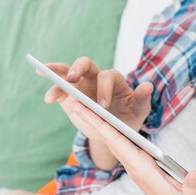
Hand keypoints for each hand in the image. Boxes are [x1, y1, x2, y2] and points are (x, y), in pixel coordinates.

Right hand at [36, 57, 152, 141]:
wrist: (113, 130)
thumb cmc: (129, 117)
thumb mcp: (139, 111)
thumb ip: (143, 98)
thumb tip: (148, 85)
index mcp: (113, 80)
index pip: (107, 77)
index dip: (104, 89)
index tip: (102, 107)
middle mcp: (95, 78)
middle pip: (84, 64)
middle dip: (77, 68)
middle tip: (72, 79)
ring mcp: (80, 85)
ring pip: (66, 71)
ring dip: (56, 73)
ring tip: (48, 80)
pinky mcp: (69, 97)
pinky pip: (58, 88)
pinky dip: (52, 88)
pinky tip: (48, 97)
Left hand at [71, 100, 195, 194]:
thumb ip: (193, 188)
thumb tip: (195, 175)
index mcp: (143, 170)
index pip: (118, 143)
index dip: (102, 125)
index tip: (86, 110)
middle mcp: (136, 166)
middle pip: (110, 139)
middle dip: (92, 120)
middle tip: (74, 101)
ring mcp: (138, 166)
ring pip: (114, 140)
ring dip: (99, 124)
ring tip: (85, 106)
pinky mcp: (143, 166)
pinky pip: (123, 144)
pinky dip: (112, 131)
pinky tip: (107, 123)